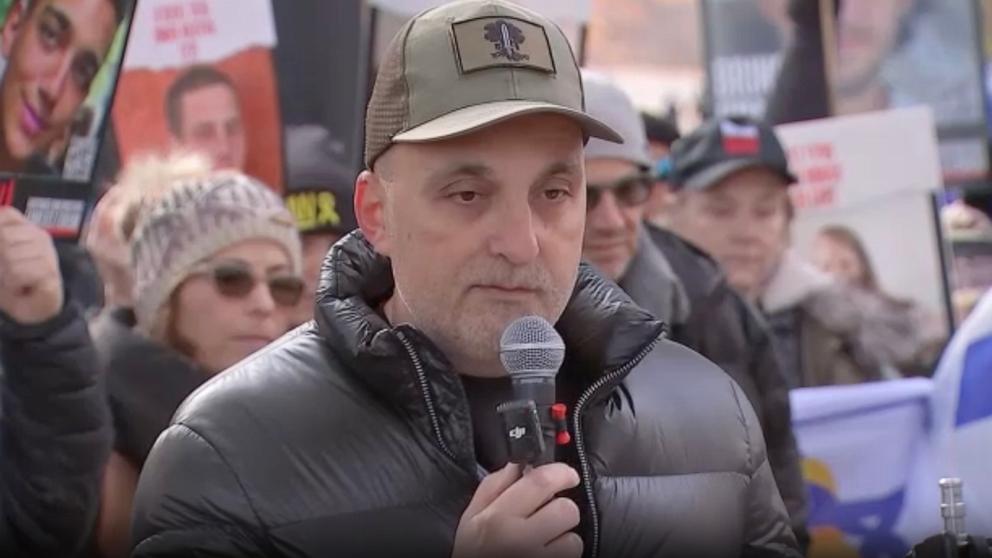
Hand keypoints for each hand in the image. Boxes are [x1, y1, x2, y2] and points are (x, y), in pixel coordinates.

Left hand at [0, 208, 63, 324]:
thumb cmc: (11, 281)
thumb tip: (0, 248)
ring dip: (5, 274)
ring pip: (10, 257)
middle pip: (4, 237)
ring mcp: (48, 254)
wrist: (32, 309)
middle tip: (5, 272)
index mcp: (26, 229)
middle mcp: (40, 237)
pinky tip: (21, 287)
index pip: (7, 215)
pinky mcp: (50, 272)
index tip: (1, 252)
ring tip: (13, 281)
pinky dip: (13, 284)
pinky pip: (18, 273)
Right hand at [452, 463, 582, 557]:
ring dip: (564, 536)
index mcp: (497, 517)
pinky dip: (563, 554)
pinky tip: (546, 553)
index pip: (540, 482)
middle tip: (550, 513)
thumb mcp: (470, 519)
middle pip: (565, 509)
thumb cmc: (473, 554)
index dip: (561, 472)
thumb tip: (516, 465)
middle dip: (563, 507)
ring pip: (573, 538)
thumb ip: (493, 487)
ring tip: (545, 540)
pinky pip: (571, 556)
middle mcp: (518, 539)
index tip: (567, 474)